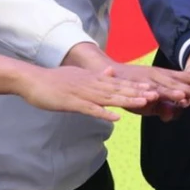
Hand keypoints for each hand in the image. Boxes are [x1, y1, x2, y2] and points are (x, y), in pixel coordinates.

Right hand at [18, 66, 154, 120]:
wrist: (31, 81)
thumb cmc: (53, 81)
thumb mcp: (78, 75)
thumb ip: (95, 75)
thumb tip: (111, 72)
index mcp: (93, 79)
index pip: (119, 83)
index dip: (136, 87)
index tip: (154, 89)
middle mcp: (91, 84)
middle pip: (118, 89)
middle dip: (138, 92)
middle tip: (158, 94)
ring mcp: (82, 93)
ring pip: (108, 97)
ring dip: (126, 100)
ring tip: (144, 103)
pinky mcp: (71, 103)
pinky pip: (90, 109)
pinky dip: (103, 113)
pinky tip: (115, 118)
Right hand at [113, 63, 189, 115]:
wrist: (109, 75)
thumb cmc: (133, 88)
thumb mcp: (152, 101)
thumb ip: (164, 107)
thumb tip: (173, 115)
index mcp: (168, 77)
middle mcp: (162, 76)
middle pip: (186, 79)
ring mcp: (151, 80)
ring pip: (171, 85)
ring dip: (184, 91)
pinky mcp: (138, 85)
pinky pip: (152, 90)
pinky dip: (161, 94)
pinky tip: (167, 98)